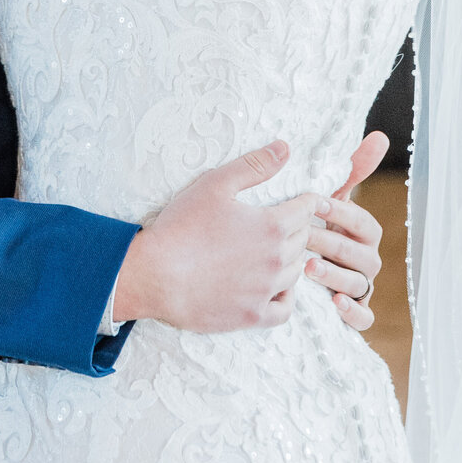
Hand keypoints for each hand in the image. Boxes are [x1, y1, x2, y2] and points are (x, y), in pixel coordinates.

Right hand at [114, 141, 318, 332]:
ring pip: (296, 272)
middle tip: (288, 222)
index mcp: (271, 225)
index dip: (306, 201)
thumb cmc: (181, 227)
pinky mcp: (252, 315)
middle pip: (304, 240)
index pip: (306, 210)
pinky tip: (275, 287)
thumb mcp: (215, 185)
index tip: (303, 200)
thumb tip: (284, 148)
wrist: (155, 275)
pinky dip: (286, 297)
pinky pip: (285, 309)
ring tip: (277, 250)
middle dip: (298, 227)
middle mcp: (276, 259)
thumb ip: (254, 166)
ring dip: (292, 258)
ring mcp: (266, 290)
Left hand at [305, 130, 386, 332]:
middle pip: (360, 254)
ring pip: (358, 283)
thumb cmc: (314, 226)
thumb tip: (380, 136)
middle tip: (302, 237)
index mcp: (363, 232)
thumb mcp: (328, 199)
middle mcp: (367, 259)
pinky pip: (364, 317)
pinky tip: (334, 303)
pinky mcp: (355, 313)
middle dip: (332, 243)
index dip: (343, 213)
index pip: (364, 222)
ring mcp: (361, 286)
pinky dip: (353, 312)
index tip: (316, 203)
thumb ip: (350, 170)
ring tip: (308, 267)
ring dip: (335, 275)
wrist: (290, 267)